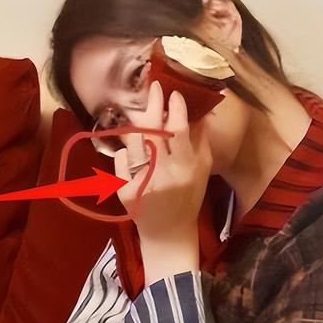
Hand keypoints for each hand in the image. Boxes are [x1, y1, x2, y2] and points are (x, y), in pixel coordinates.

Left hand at [114, 81, 212, 283]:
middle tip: (155, 87)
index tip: (175, 93)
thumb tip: (199, 112)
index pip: (179, 132)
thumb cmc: (189, 200)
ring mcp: (141, 183)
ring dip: (138, 125)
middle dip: (154, 105)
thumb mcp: (202, 172)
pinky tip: (132, 153)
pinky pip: (120, 159)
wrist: (168, 235)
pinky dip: (126, 152)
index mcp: (186, 170)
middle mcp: (163, 175)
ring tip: (142, 116)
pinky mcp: (124, 191)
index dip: (176, 109)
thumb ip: (201, 143)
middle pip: (154, 132)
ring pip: (134, 142)